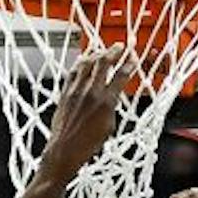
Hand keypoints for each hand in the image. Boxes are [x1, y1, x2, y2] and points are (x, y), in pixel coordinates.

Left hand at [44, 43, 128, 178]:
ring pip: (86, 63)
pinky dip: (80, 63)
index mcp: (105, 103)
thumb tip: (112, 99)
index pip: (120, 77)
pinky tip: (83, 61)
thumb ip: (111, 108)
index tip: (132, 59)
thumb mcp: (109, 128)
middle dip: (113, 52)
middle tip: (119, 47)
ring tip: (101, 51)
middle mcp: (90, 93)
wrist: (65, 150)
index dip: (128, 66)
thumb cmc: (87, 145)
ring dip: (95, 54)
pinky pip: (73, 71)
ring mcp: (75, 90)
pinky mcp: (65, 92)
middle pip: (103, 63)